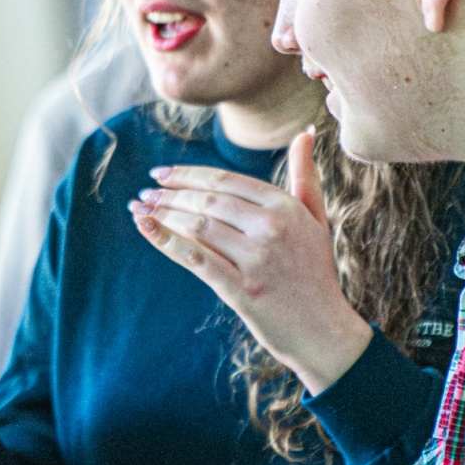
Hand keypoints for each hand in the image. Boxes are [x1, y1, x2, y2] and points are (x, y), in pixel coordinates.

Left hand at [130, 128, 372, 393]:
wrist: (324, 332)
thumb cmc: (316, 273)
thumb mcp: (316, 220)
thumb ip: (305, 176)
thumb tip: (304, 132)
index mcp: (285, 206)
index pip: (225, 180)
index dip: (188, 174)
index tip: (161, 173)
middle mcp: (271, 228)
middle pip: (207, 201)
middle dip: (169, 194)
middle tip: (145, 192)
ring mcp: (257, 260)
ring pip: (198, 226)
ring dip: (163, 214)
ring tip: (140, 209)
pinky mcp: (243, 289)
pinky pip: (196, 259)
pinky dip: (166, 241)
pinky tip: (145, 228)